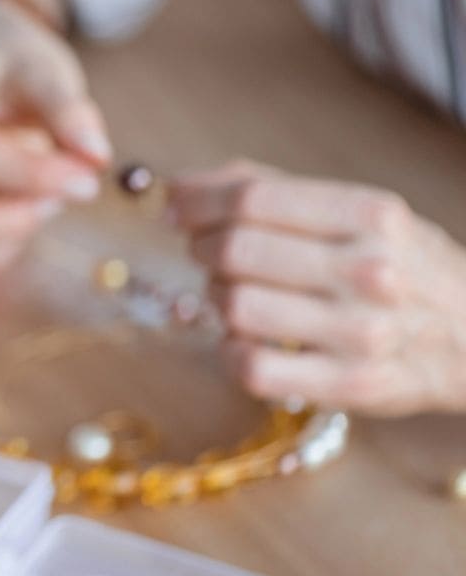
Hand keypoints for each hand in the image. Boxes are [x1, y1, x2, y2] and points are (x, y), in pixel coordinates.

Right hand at [0, 0, 110, 275]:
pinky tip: (15, 212)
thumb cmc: (13, 70)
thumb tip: (96, 159)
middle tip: (55, 198)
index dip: (35, 177)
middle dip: (6, 220)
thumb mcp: (44, 70)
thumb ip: (69, 109)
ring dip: (2, 237)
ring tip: (35, 198)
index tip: (88, 180)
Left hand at [170, 161, 465, 414]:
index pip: (252, 198)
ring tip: (235, 295)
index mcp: (371, 214)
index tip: (177, 209)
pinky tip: (247, 340)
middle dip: (201, 247)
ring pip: (236, 306)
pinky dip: (231, 350)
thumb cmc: (398, 266)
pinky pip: (250, 367)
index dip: (197, 202)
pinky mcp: (350, 386)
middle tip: (203, 251)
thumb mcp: (355, 212)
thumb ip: (270, 190)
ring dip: (217, 298)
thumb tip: (180, 189)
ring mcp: (363, 333)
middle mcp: (372, 271)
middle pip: (235, 248)